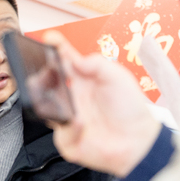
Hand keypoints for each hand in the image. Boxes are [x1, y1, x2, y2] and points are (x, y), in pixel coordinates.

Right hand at [44, 31, 162, 177]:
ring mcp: (67, 119)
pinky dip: (70, 129)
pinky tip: (81, 123)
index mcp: (82, 81)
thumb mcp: (118, 77)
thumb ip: (97, 64)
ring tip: (62, 99)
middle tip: (44, 72)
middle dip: (40, 77)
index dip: (55, 50)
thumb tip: (75, 60)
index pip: (64, 62)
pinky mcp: (68, 141)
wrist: (140, 141)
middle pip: (46, 85)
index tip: (50, 39)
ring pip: (45, 109)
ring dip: (49, 103)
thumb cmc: (130, 109)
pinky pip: (61, 134)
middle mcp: (72, 99)